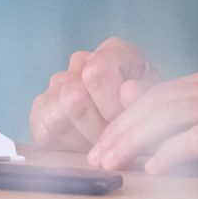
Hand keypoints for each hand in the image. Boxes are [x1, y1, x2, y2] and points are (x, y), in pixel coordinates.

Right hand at [28, 38, 159, 154]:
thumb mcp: (157, 105)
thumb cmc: (147, 114)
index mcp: (113, 52)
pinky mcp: (40, 111)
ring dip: (83, 139)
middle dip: (99, 129)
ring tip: (103, 145)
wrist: (135, 130)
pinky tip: (84, 146)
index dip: (112, 106)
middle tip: (116, 141)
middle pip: (74, 96)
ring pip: (57, 115)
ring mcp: (57, 85)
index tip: (127, 123)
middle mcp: (82, 62)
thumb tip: (128, 91)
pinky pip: (43, 129)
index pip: (98, 72)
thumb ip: (147, 96)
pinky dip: (66, 145)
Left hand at [86, 66, 197, 181]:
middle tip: (96, 156)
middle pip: (158, 101)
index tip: (105, 142)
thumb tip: (170, 148)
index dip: (129, 117)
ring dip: (136, 140)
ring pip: (173, 114)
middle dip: (122, 128)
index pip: (162, 93)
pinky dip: (175, 152)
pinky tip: (157, 169)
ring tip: (113, 163)